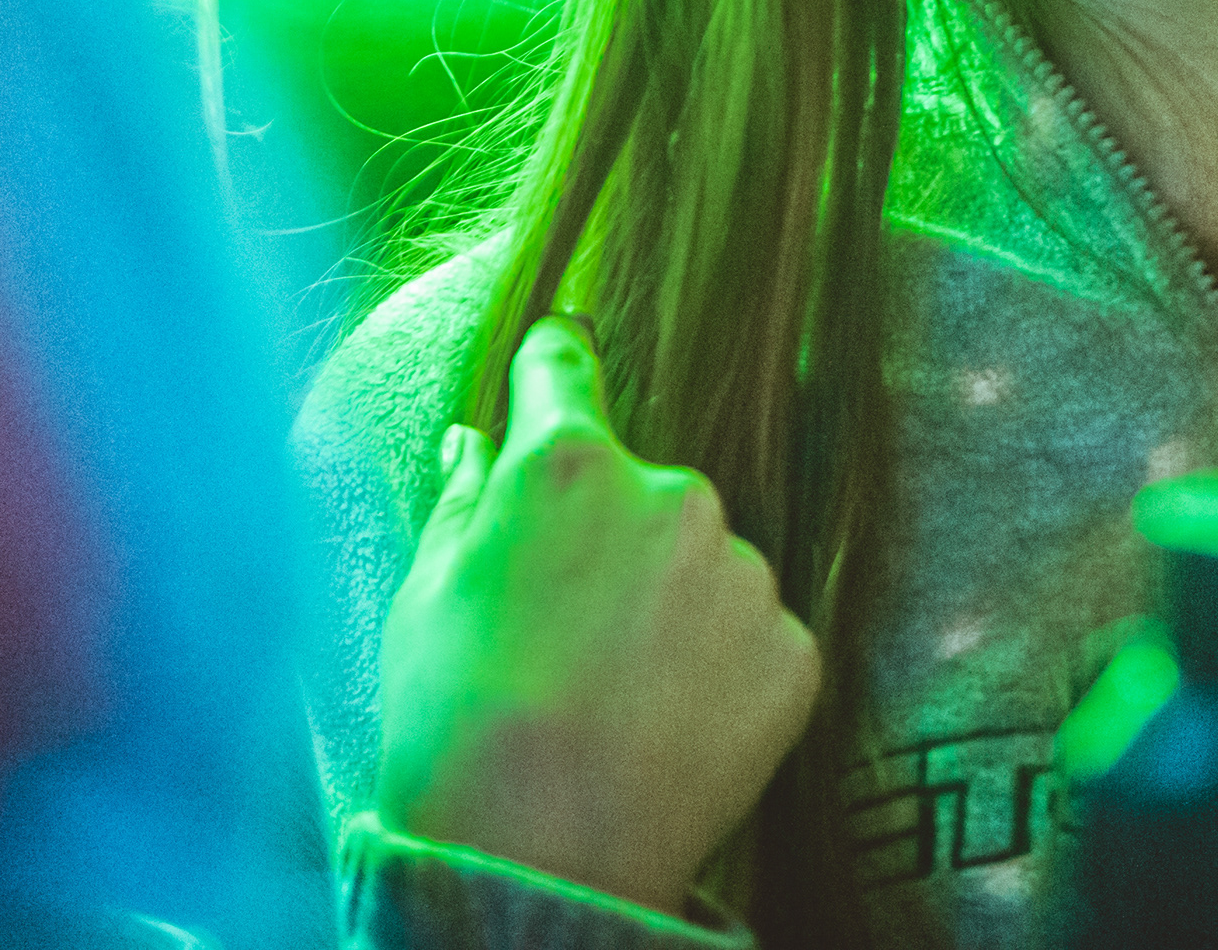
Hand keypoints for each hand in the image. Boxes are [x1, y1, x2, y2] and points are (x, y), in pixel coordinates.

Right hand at [374, 317, 821, 910]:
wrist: (536, 861)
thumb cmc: (453, 727)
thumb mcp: (424, 597)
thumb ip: (464, 500)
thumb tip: (476, 441)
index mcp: (569, 467)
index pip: (565, 371)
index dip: (555, 365)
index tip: (559, 357)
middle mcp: (674, 494)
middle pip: (643, 489)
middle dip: (610, 539)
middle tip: (561, 630)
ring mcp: (743, 573)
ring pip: (704, 566)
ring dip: (670, 606)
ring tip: (611, 694)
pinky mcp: (792, 649)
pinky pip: (753, 638)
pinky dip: (718, 671)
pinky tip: (663, 724)